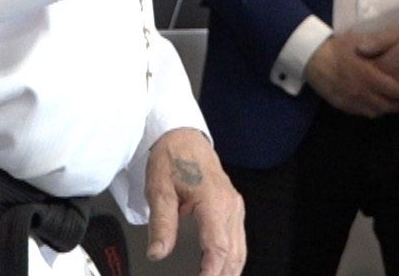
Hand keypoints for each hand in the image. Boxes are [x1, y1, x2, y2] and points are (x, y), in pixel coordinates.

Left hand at [145, 128, 245, 275]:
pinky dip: (232, 259)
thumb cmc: (172, 157)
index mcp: (214, 200)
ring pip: (240, 249)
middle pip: (234, 253)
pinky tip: (222, 269)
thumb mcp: (159, 189)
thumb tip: (158, 252)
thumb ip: (161, 223)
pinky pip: (238, 240)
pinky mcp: (232, 207)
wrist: (182, 136)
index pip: (218, 247)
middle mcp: (230, 204)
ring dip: (230, 271)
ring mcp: (234, 206)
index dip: (211, 272)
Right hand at [304, 30, 398, 117]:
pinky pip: (362, 112)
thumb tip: (393, 56)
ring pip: (375, 112)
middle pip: (387, 105)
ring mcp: (351, 100)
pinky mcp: (342, 105)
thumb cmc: (336, 47)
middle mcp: (361, 92)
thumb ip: (376, 51)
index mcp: (368, 76)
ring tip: (395, 105)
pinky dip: (373, 111)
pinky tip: (375, 106)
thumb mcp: (359, 43)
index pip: (394, 90)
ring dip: (388, 110)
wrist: (311, 58)